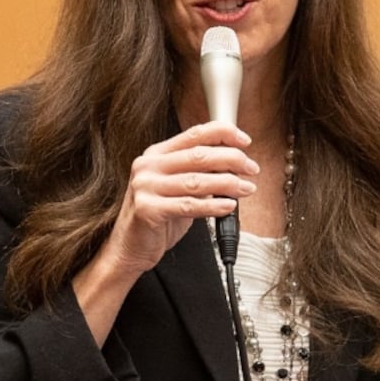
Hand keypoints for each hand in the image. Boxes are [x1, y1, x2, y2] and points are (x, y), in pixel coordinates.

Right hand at [98, 120, 258, 278]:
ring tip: (246, 188)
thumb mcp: (177, 188)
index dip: (223, 134)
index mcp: (156, 155)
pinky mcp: (148, 209)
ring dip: (228, 184)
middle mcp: (148, 167)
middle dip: (232, 160)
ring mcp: (145, 187)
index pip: (194, 134)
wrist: (129, 247)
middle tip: (251, 168)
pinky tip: (229, 206)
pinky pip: (189, 206)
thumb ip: (199, 174)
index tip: (244, 141)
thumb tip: (234, 166)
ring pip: (197, 181)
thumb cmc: (157, 217)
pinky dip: (213, 206)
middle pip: (198, 155)